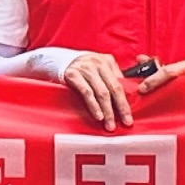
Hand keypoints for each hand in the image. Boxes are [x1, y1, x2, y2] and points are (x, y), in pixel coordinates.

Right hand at [55, 54, 184, 128]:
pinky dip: (93, 105)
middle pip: (114, 88)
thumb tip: (124, 100)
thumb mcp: (98, 68)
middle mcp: (97, 63)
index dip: (125, 102)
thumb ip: (110, 79)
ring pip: (101, 92)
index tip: (129, 117)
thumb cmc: (81, 69)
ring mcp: (85, 68)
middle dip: (121, 107)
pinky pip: (86, 93)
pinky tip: (98, 115)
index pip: (120, 84)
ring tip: (110, 124)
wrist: (56, 61)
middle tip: (125, 122)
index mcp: (107, 61)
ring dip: (107, 110)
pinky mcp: (72, 75)